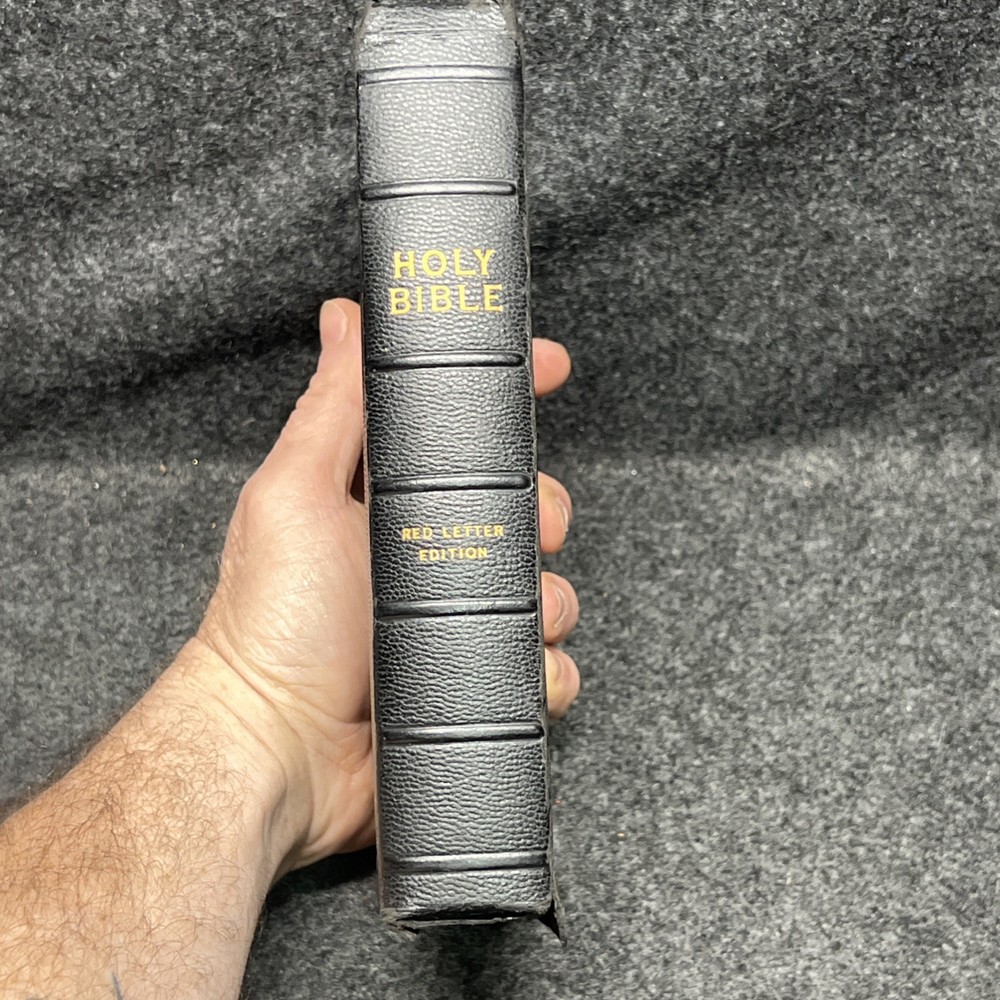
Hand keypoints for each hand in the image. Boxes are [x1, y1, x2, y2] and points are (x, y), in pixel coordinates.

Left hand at [183, 299, 579, 875]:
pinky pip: (543, 666)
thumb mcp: (296, 494)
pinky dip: (548, 669)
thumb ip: (333, 407)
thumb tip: (344, 319)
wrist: (278, 749)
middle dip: (543, 507)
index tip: (548, 368)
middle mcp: (428, 558)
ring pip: (545, 589)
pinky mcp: (475, 681)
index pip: (463, 436)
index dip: (510, 397)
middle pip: (520, 509)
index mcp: (391, 505)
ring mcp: (455, 621)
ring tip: (515, 612)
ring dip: (550, 597)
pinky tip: (522, 671)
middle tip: (532, 523)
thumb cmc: (273, 623)